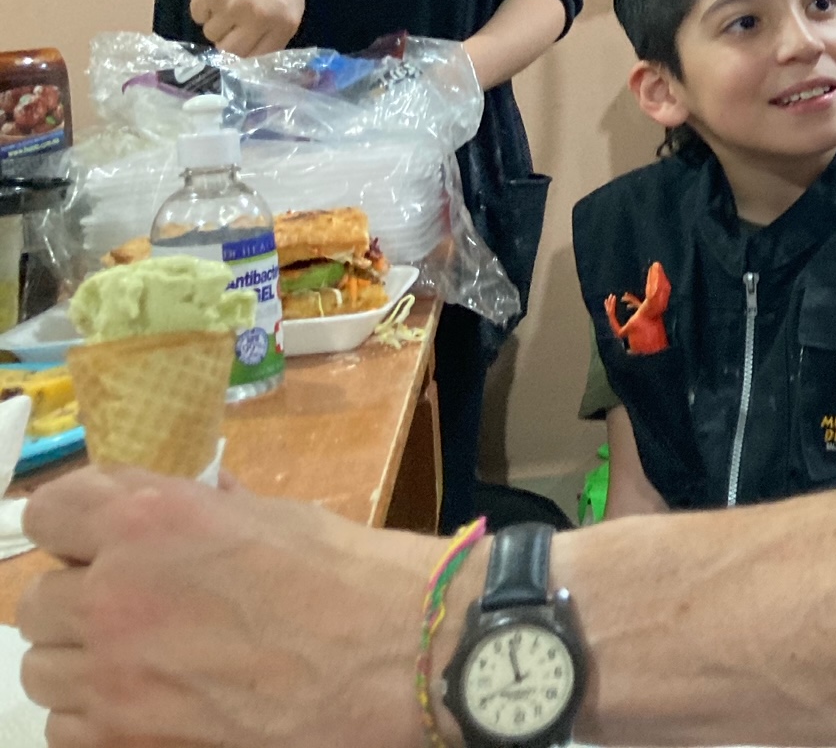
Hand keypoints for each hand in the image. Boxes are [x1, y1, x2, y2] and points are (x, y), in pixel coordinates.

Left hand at [19, 466, 439, 747]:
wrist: (403, 656)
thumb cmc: (354, 577)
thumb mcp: (278, 517)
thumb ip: (206, 514)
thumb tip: (185, 506)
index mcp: (152, 522)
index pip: (51, 512)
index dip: (76, 525)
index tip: (101, 538)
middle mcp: (116, 595)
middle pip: (38, 600)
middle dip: (82, 598)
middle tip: (139, 604)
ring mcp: (114, 677)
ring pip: (44, 669)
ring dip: (84, 660)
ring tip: (145, 658)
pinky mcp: (128, 740)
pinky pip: (68, 728)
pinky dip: (99, 716)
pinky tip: (152, 701)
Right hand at [188, 0, 304, 56]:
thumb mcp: (290, 5)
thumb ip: (275, 34)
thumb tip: (250, 64)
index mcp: (284, 22)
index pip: (256, 58)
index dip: (246, 53)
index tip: (241, 46)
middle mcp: (258, 15)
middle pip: (229, 51)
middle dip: (227, 41)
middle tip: (232, 24)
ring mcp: (230, 3)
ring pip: (210, 33)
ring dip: (216, 21)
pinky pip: (197, 15)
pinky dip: (203, 7)